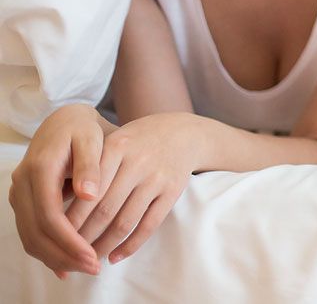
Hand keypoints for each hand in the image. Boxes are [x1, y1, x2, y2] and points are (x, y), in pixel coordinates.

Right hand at [8, 104, 109, 277]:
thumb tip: (90, 195)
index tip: (91, 256)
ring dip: (55, 257)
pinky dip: (47, 250)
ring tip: (85, 267)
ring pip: (30, 236)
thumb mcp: (92, 139)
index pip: (50, 215)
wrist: (64, 120)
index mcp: (39, 169)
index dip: (69, 240)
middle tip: (92, 268)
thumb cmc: (82, 129)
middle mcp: (22, 184)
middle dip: (63, 255)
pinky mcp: (24, 201)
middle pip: (36, 232)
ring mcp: (19, 194)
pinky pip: (30, 232)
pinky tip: (67, 264)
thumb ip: (90, 165)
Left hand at [63, 113, 196, 266]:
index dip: (70, 220)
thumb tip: (58, 211)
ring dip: (105, 245)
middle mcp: (138, 162)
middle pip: (104, 210)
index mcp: (117, 147)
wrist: (184, 133)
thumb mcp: (114, 142)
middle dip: (83, 237)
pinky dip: (130, 245)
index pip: (87, 192)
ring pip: (125, 222)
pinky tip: (116, 256)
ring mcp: (157, 178)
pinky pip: (149, 225)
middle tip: (69, 253)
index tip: (56, 237)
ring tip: (91, 258)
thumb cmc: (138, 141)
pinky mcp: (173, 191)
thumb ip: (90, 169)